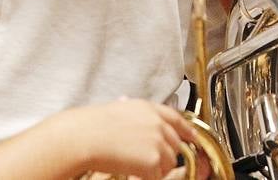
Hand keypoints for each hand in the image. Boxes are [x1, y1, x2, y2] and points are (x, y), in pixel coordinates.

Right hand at [60, 99, 193, 179]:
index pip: (177, 119)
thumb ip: (135, 113)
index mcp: (151, 109)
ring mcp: (159, 142)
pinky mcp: (154, 160)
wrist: (85, 137)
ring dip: (157, 167)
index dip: (186, 130)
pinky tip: (134, 172)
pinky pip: (158, 174)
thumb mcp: (120, 109)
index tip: (191, 137)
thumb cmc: (93, 125)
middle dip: (167, 153)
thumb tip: (129, 105)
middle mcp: (159, 123)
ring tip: (137, 166)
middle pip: (176, 143)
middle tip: (152, 160)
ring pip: (170, 161)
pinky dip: (148, 177)